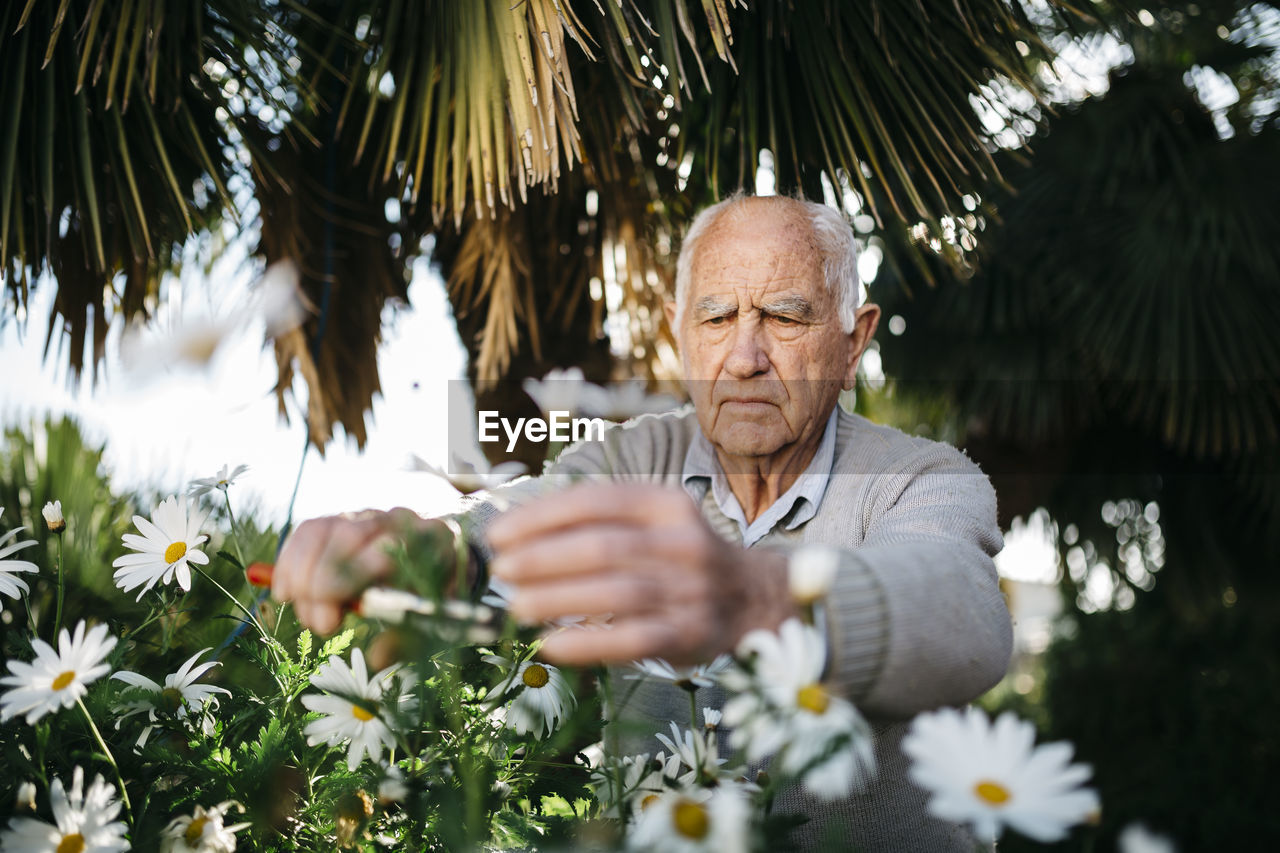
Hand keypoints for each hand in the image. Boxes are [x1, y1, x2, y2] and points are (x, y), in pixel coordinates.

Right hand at [272, 507, 436, 633]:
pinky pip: (308, 531)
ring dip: (300, 573)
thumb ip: (408, 640)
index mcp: (433, 540)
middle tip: (318, 624)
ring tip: (303, 613)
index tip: (329, 620)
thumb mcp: (433, 624)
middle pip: (347, 536)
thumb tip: (378, 657)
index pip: (385, 549)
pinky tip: (285, 592)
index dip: (348, 581)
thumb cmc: (436, 600)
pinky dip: (290, 561)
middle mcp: (400, 519)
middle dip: (321, 582)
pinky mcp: (345, 519)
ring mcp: (370, 515)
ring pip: (322, 531)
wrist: (440, 566)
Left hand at [486, 483, 797, 664]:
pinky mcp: (692, 634)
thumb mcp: (654, 521)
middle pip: (601, 546)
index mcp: (666, 504)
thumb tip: (518, 536)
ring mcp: (690, 590)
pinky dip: (587, 643)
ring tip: (514, 606)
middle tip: (500, 570)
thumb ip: (600, 522)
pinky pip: (632, 640)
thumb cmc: (682, 557)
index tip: (498, 534)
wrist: (755, 597)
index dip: (540, 516)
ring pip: (614, 592)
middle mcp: (682, 542)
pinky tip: (550, 644)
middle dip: (541, 558)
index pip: (596, 501)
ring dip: (556, 599)